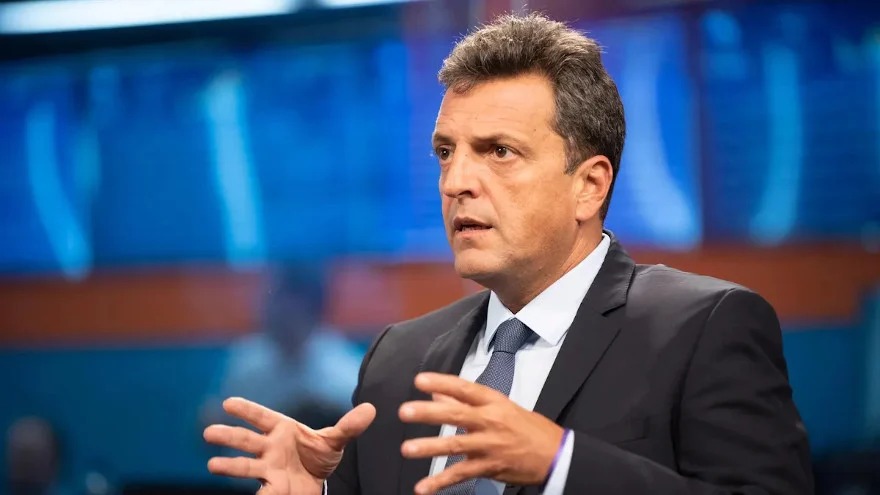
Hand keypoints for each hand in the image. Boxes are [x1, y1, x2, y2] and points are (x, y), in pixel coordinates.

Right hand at [204, 397, 375, 494]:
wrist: (319, 481)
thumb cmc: (318, 455)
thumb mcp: (334, 440)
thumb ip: (349, 426)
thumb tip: (371, 409)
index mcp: (281, 430)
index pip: (261, 417)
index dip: (245, 410)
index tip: (228, 403)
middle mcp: (269, 448)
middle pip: (246, 440)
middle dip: (228, 437)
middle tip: (209, 433)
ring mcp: (268, 469)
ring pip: (245, 466)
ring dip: (229, 466)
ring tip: (212, 465)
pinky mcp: (273, 488)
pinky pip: (262, 492)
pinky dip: (258, 494)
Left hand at [398, 373, 563, 494]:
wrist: (555, 454)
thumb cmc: (527, 427)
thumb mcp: (500, 406)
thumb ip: (466, 401)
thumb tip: (437, 392)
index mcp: (493, 402)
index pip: (464, 389)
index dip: (442, 383)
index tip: (420, 380)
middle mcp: (490, 421)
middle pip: (456, 414)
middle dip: (429, 413)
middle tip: (405, 411)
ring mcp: (489, 445)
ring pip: (456, 445)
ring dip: (430, 447)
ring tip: (408, 448)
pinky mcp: (489, 467)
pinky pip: (461, 475)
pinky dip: (440, 483)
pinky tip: (423, 488)